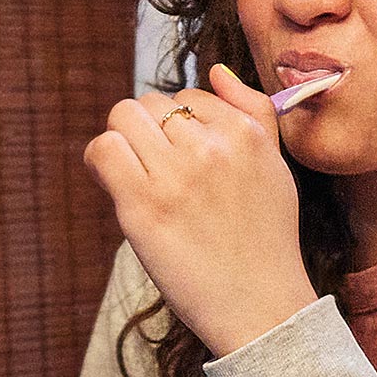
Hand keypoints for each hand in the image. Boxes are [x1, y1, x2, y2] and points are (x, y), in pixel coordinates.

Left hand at [84, 63, 317, 354]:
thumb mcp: (275, 166)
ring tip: (137, 177)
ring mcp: (177, 173)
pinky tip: (116, 184)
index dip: (178, 126)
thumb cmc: (265, 240)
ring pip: (123, 117)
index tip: (182, 161)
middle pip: (151, 103)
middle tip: (156, 171)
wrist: (262, 307)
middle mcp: (213, 146)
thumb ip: (253, 110)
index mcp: (247, 132)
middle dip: (147, 131)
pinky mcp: (144, 204)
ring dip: (123, 143)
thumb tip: (214, 69)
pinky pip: (103, 149)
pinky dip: (101, 160)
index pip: (189, 96)